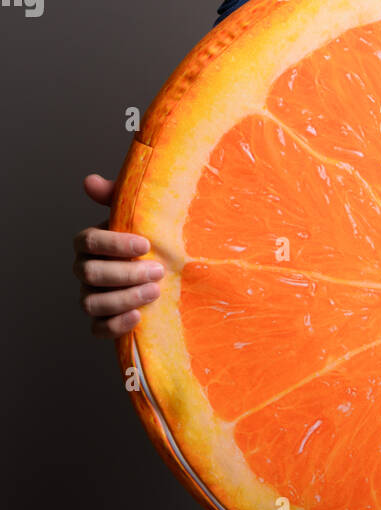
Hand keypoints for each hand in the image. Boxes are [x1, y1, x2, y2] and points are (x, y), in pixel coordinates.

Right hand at [72, 173, 163, 337]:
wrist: (167, 271)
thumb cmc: (149, 239)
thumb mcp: (138, 216)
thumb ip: (117, 197)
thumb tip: (90, 181)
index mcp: (89, 243)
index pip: (88, 241)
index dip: (114, 243)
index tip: (145, 244)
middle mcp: (84, 270)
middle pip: (91, 274)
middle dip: (125, 273)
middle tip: (157, 270)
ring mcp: (90, 297)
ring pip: (92, 302)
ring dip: (123, 298)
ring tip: (154, 292)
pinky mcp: (101, 321)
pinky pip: (97, 328)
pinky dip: (115, 325)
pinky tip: (138, 317)